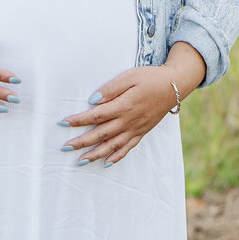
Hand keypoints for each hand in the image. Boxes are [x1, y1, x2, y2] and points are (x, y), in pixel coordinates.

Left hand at [59, 46, 206, 164]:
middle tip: (65, 147)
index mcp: (124, 106)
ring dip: (95, 154)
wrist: (175, 85)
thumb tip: (92, 100)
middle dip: (82, 142)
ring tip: (80, 161)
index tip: (63, 122)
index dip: (78, 120)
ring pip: (112, 145)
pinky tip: (106, 162)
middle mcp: (129, 121)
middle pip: (101, 134)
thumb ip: (111, 88)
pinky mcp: (142, 132)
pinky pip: (128, 148)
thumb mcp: (130, 76)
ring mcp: (136, 129)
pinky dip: (116, 156)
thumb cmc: (150, 78)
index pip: (96, 116)